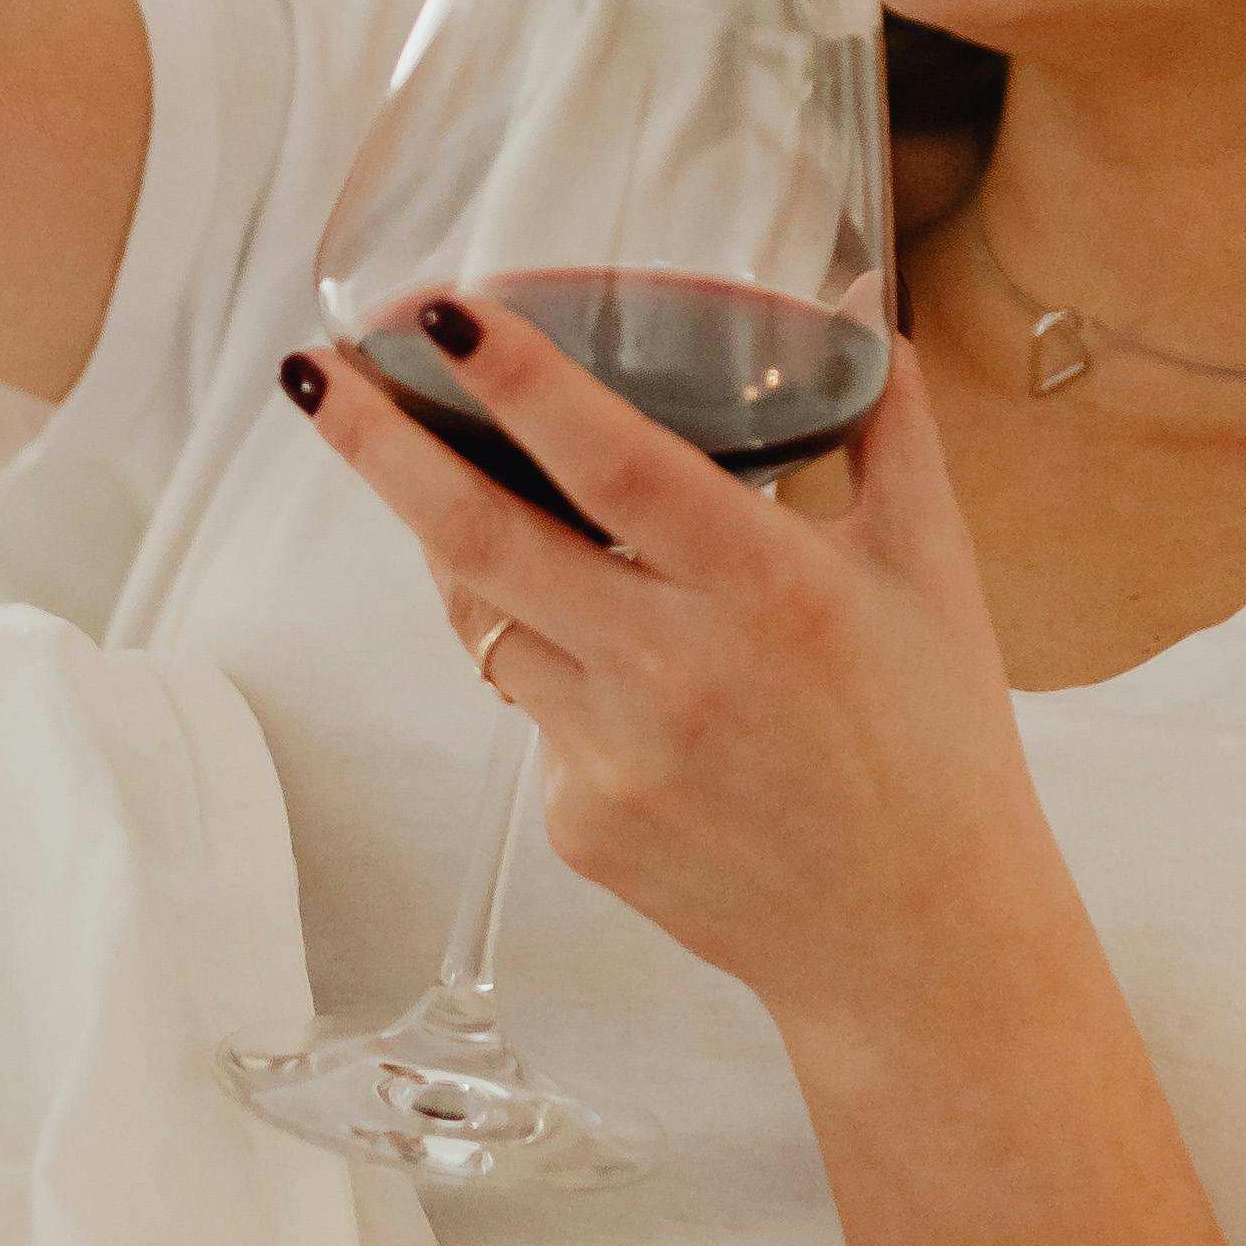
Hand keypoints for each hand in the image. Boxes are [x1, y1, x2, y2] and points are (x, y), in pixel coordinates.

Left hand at [282, 293, 1054, 1050]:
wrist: (916, 948)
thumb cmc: (936, 745)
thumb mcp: (935, 572)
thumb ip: (888, 428)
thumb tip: (853, 296)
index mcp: (771, 591)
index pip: (616, 466)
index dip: (519, 384)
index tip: (439, 310)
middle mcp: (674, 673)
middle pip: (481, 539)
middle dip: (378, 444)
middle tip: (310, 370)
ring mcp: (611, 759)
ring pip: (481, 618)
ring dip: (442, 535)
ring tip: (423, 460)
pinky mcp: (576, 824)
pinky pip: (527, 708)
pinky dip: (545, 655)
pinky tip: (607, 656)